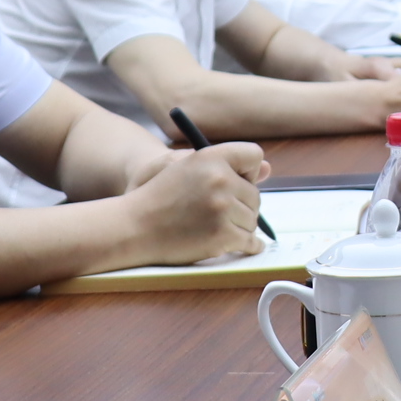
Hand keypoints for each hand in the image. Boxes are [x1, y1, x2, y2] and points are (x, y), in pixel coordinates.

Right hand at [119, 141, 267, 262]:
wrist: (132, 226)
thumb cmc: (158, 195)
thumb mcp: (185, 167)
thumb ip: (226, 165)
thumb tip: (267, 169)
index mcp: (211, 157)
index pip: (254, 155)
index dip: (248, 171)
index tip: (238, 181)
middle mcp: (220, 180)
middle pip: (255, 194)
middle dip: (242, 204)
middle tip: (217, 211)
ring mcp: (222, 209)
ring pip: (252, 219)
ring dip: (240, 226)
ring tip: (214, 226)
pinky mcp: (222, 236)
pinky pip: (249, 241)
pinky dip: (247, 245)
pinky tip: (239, 243)